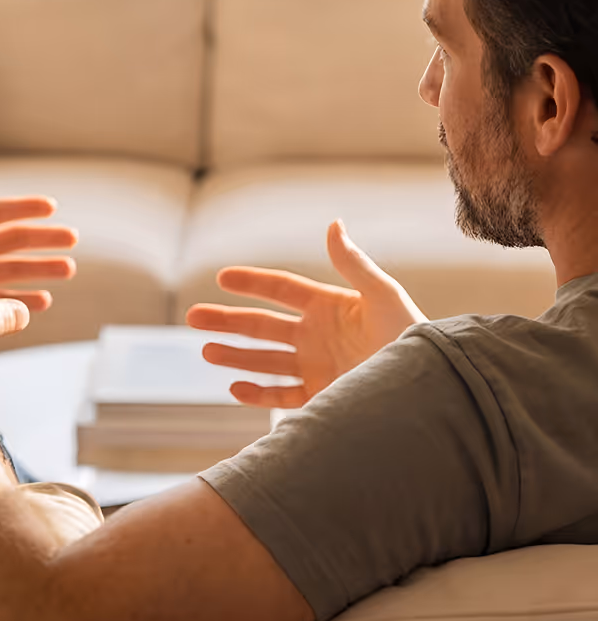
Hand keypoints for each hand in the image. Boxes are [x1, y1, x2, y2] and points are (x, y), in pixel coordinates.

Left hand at [0, 155, 77, 311]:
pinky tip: (44, 301)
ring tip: (68, 269)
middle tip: (72, 238)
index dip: (24, 208)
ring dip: (42, 269)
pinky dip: (23, 302)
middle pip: (15, 241)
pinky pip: (4, 303)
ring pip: (16, 271)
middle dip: (44, 239)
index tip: (50, 206)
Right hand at [186, 220, 426, 408]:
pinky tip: (234, 388)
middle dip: (228, 320)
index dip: (252, 282)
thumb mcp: (384, 297)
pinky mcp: (321, 397)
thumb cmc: (413, 337)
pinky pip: (281, 396)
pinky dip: (257, 394)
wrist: (428, 387)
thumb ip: (354, 264)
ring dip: (235, 355)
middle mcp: (316, 335)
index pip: (281, 289)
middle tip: (193, 317)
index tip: (222, 277)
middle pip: (262, 326)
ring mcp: (315, 366)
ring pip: (264, 360)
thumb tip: (333, 224)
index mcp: (328, 306)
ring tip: (207, 350)